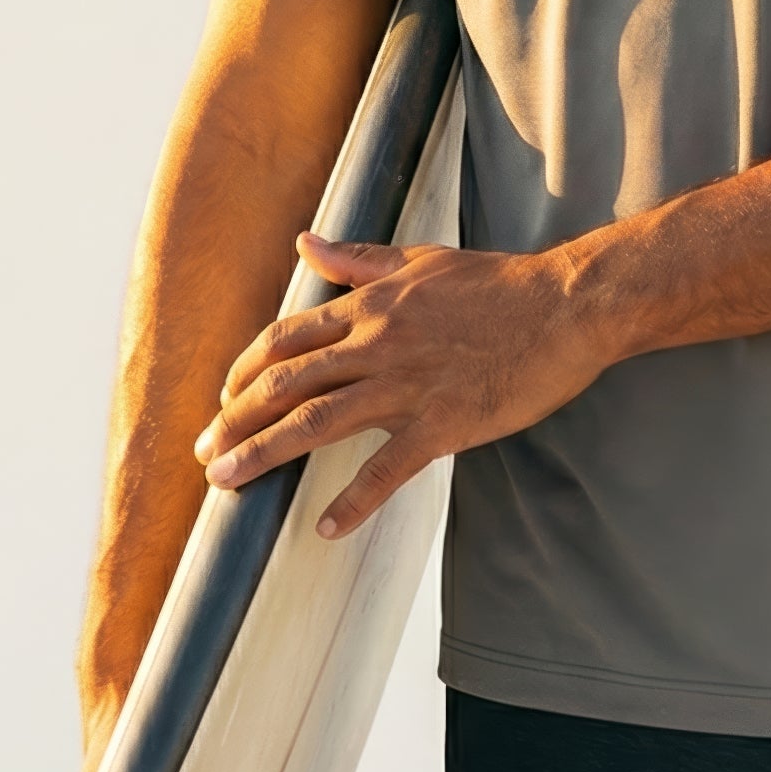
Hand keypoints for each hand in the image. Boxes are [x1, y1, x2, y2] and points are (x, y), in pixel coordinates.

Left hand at [192, 236, 612, 538]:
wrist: (566, 306)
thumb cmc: (500, 284)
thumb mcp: (421, 260)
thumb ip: (358, 259)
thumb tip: (305, 244)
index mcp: (370, 306)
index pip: (287, 339)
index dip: (246, 371)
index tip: (224, 399)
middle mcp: (377, 344)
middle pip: (286, 382)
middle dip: (236, 418)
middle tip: (204, 451)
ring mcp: (408, 385)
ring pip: (317, 420)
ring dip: (265, 452)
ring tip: (226, 481)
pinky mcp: (444, 422)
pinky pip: (387, 468)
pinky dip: (354, 500)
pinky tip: (326, 527)